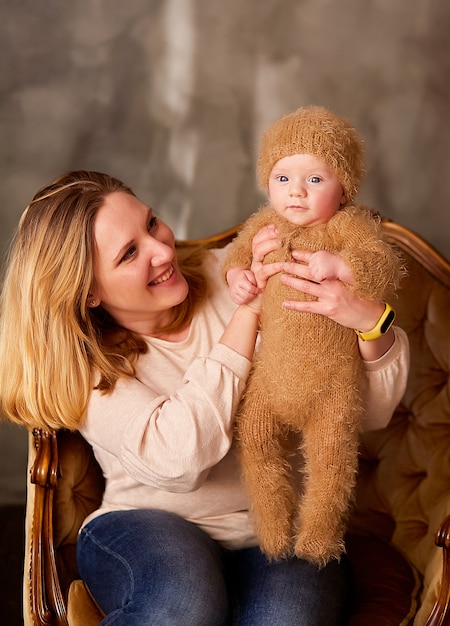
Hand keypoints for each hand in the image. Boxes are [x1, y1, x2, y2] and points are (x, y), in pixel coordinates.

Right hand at [227, 268, 259, 304]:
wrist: (234, 277)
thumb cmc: (244, 276)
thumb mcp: (249, 274)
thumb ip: (253, 280)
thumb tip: (256, 287)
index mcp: (240, 280)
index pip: (250, 288)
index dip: (256, 290)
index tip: (260, 290)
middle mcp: (235, 287)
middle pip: (246, 296)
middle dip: (253, 295)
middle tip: (255, 292)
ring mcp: (232, 293)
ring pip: (243, 300)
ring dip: (249, 298)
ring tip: (251, 294)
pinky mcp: (232, 297)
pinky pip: (240, 302)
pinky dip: (245, 301)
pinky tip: (247, 296)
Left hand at [280, 255, 394, 358]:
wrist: (370, 315)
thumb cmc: (360, 297)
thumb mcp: (350, 282)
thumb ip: (336, 275)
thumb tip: (322, 269)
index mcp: (339, 274)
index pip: (319, 261)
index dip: (305, 256)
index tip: (293, 252)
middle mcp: (334, 283)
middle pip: (310, 272)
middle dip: (294, 267)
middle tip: (281, 263)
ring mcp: (331, 296)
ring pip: (306, 286)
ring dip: (292, 282)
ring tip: (282, 277)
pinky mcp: (329, 309)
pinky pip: (308, 307)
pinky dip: (296, 305)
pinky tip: (285, 303)